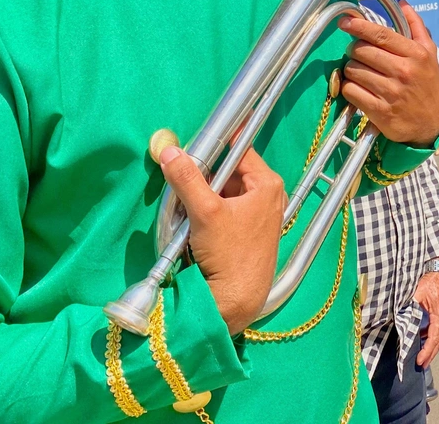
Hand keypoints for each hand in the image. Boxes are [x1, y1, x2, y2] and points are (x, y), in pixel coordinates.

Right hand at [160, 144, 285, 334]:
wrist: (235, 300)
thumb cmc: (230, 256)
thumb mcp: (205, 212)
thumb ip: (187, 179)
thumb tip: (169, 151)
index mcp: (267, 184)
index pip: (240, 148)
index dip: (216, 143)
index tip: (195, 138)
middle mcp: (268, 195)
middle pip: (229, 171)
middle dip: (205, 175)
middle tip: (184, 179)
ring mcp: (258, 213)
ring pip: (223, 191)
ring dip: (203, 195)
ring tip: (188, 207)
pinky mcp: (247, 230)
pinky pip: (224, 208)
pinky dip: (207, 210)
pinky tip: (194, 223)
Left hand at [339, 3, 438, 146]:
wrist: (432, 124)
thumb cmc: (427, 85)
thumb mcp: (429, 54)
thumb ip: (416, 26)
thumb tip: (403, 3)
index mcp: (416, 54)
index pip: (380, 34)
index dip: (359, 26)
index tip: (345, 22)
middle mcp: (403, 71)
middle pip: (361, 50)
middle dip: (355, 50)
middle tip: (360, 54)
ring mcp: (390, 92)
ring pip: (352, 70)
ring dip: (352, 69)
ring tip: (362, 72)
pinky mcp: (379, 111)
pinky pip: (350, 90)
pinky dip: (349, 87)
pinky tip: (359, 88)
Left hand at [413, 270, 438, 365]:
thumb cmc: (431, 280)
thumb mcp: (419, 292)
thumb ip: (411, 305)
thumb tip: (401, 317)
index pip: (434, 337)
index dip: (427, 350)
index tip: (419, 360)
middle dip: (430, 354)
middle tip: (422, 365)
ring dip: (431, 348)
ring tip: (423, 359)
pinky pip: (437, 330)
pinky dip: (431, 338)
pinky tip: (423, 342)